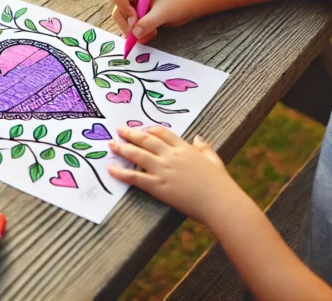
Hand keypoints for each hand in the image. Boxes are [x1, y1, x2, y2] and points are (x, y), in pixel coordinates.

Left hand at [108, 126, 243, 223]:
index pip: (164, 134)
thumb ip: (205, 148)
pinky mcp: (158, 187)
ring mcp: (164, 170)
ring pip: (137, 155)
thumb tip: (198, 138)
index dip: (152, 130)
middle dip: (131, 134)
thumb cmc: (221, 184)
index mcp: (185, 149)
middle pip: (147, 140)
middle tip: (119, 130)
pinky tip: (111, 170)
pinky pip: (135, 178)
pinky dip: (121, 173)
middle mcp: (172, 156)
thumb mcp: (215, 161)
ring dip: (122, 148)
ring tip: (111, 144)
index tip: (144, 129)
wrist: (220, 203)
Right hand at [111, 0, 193, 44]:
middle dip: (128, 26)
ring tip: (151, 33)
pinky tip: (149, 34)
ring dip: (135, 32)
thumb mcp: (163, 14)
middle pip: (117, 12)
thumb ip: (148, 23)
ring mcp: (132, 8)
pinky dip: (137, 34)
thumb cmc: (176, 5)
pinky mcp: (136, 17)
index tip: (136, 19)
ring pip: (122, 22)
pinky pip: (129, 28)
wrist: (185, 9)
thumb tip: (135, 34)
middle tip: (142, 32)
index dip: (124, 10)